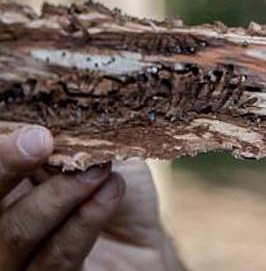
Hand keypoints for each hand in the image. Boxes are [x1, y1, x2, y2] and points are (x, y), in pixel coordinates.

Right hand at [0, 126, 182, 270]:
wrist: (144, 240)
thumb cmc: (109, 187)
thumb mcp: (92, 153)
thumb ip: (66, 139)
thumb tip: (43, 116)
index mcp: (7, 187)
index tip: (25, 127)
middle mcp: (2, 224)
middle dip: (5, 167)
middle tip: (40, 140)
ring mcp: (18, 260)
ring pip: (15, 233)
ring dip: (58, 196)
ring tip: (97, 171)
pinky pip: (56, 257)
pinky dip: (85, 220)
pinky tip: (111, 190)